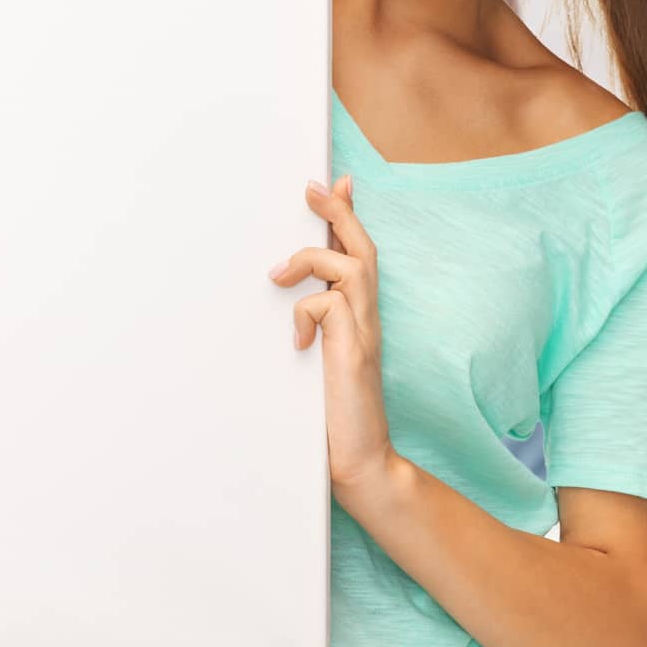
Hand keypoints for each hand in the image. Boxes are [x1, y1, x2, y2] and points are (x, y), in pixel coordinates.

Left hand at [269, 173, 393, 506]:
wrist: (361, 464)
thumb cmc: (335, 419)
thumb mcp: (320, 364)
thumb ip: (312, 331)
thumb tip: (288, 303)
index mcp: (359, 318)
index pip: (359, 253)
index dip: (348, 215)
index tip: (336, 183)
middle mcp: (367, 318)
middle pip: (361, 247)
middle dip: (338, 211)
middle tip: (312, 186)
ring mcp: (362, 333)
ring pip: (351, 265)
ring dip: (314, 256)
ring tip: (279, 272)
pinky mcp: (351, 351)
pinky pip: (328, 306)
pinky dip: (305, 313)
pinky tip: (296, 342)